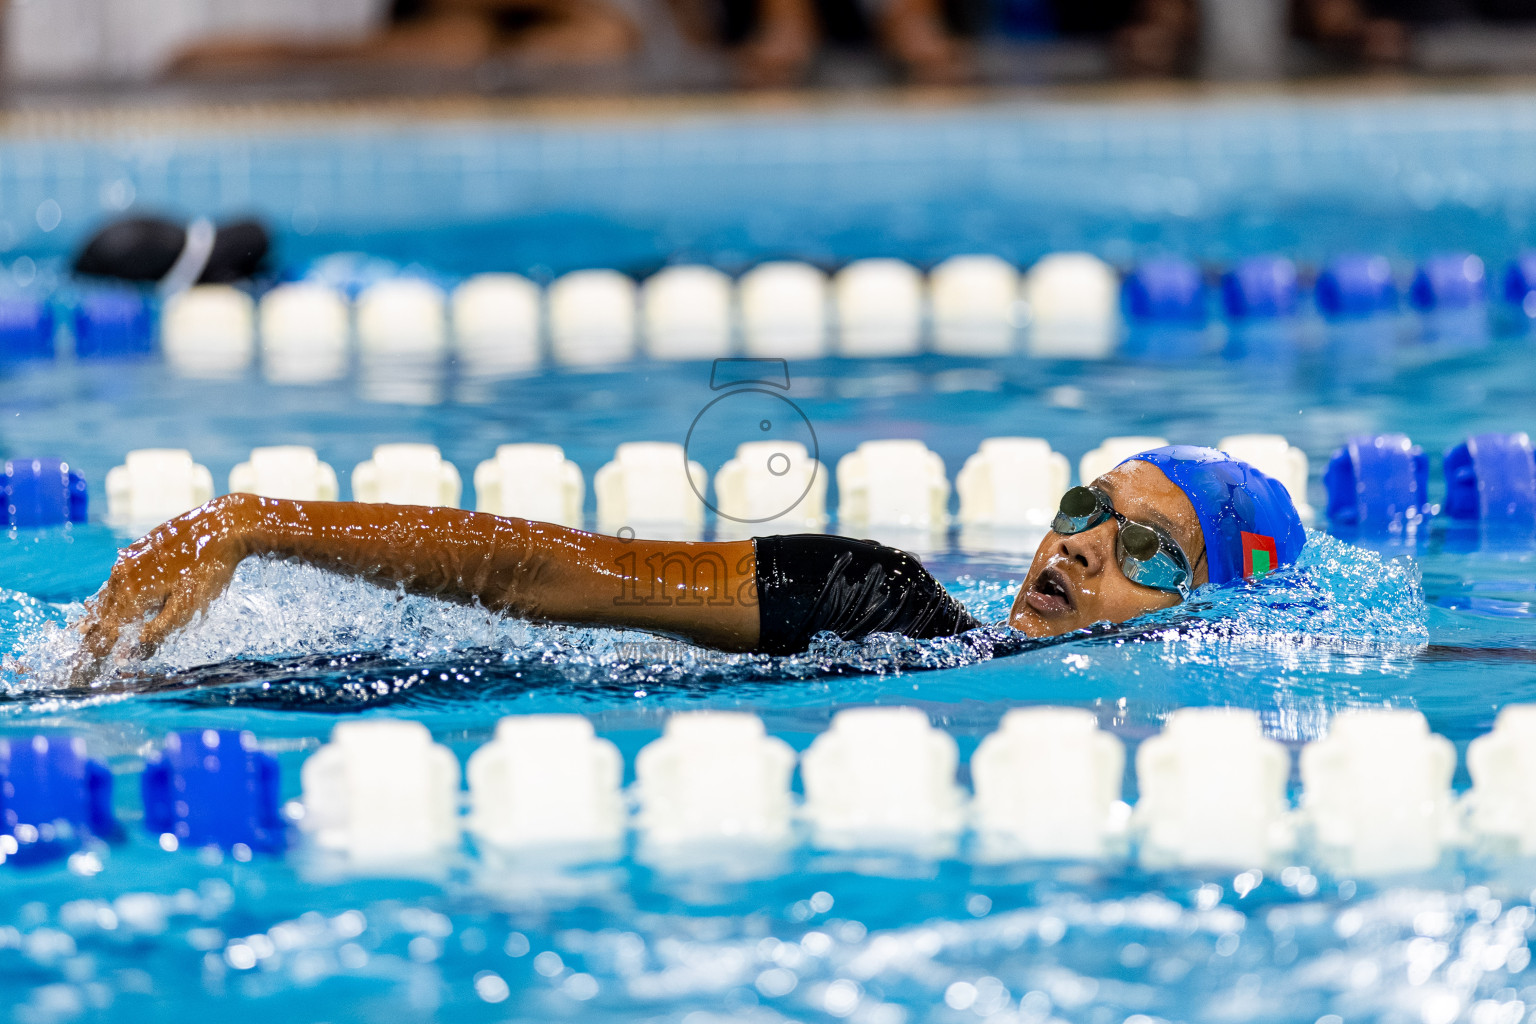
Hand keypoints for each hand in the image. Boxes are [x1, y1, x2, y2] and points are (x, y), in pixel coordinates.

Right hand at [72, 493, 254, 682]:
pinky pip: (118, 578)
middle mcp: (121, 575)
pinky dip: (112, 595)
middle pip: (100, 615)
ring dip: (99, 617)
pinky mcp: (139, 549)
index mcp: (129, 594)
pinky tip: (111, 600)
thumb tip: (129, 656)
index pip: (104, 634)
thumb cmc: (208, 571)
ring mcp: (128, 559)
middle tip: (82, 661)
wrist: (223, 525)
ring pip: (107, 594)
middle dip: (92, 639)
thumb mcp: (186, 610)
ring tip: (86, 634)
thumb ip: (155, 634)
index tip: (81, 676)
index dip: (93, 656)